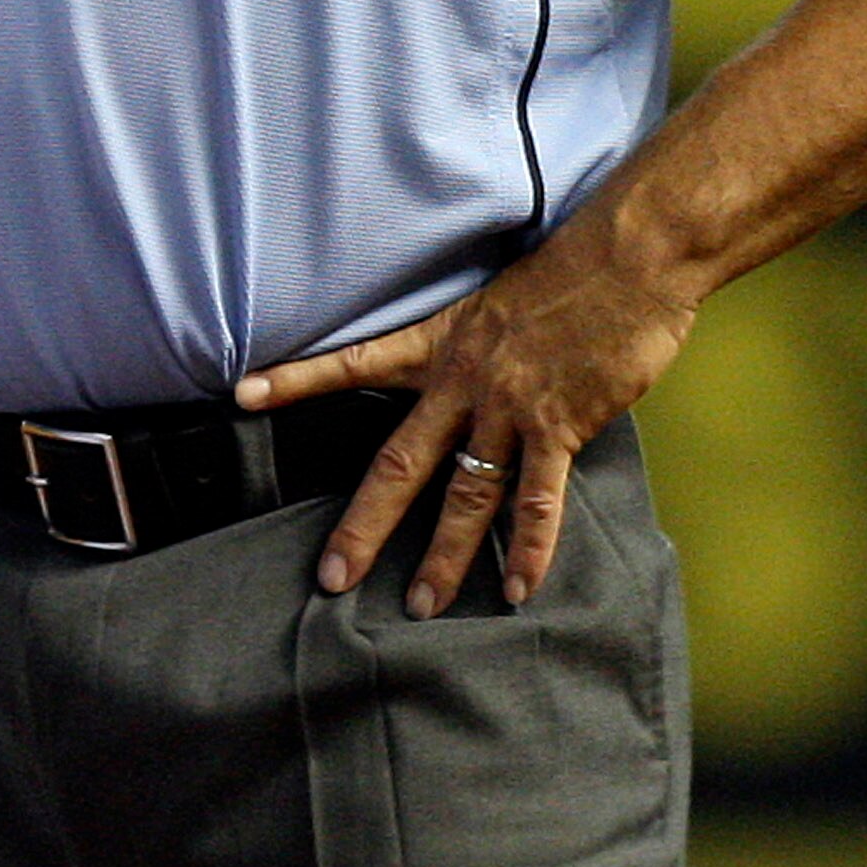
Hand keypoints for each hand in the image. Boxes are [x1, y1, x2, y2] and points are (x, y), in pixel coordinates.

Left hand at [237, 227, 696, 612]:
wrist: (625, 259)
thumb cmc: (568, 274)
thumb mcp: (495, 302)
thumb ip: (472, 350)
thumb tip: (463, 389)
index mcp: (440, 342)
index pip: (353, 362)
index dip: (297, 379)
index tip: (241, 394)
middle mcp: (463, 379)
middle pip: (398, 462)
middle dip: (364, 525)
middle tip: (331, 577)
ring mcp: (509, 407)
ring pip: (464, 496)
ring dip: (444, 557)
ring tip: (420, 606)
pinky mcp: (560, 425)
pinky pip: (537, 499)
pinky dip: (529, 549)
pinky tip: (517, 589)